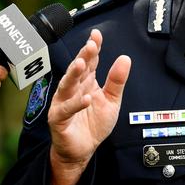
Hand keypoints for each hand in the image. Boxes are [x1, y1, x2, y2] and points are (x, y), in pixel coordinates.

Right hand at [47, 29, 130, 184]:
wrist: (84, 149)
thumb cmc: (94, 123)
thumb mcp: (112, 100)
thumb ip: (117, 81)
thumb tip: (125, 58)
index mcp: (86, 82)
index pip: (90, 62)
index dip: (93, 48)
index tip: (97, 35)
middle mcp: (73, 89)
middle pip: (78, 69)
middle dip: (84, 56)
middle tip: (91, 44)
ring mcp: (63, 102)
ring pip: (67, 85)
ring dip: (74, 74)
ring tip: (81, 64)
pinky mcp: (59, 118)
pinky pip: (66, 109)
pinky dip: (76, 103)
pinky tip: (86, 98)